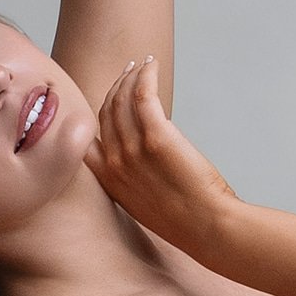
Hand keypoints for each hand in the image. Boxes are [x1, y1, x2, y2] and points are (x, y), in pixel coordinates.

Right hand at [85, 56, 232, 242]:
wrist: (208, 229)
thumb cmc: (185, 220)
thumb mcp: (145, 204)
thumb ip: (134, 179)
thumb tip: (141, 160)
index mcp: (109, 180)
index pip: (87, 138)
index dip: (98, 112)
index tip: (110, 97)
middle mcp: (115, 163)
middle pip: (105, 112)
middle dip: (115, 87)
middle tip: (128, 74)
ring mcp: (134, 150)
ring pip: (121, 99)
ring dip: (130, 77)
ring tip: (142, 66)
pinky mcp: (158, 137)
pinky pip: (143, 95)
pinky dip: (145, 76)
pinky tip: (151, 66)